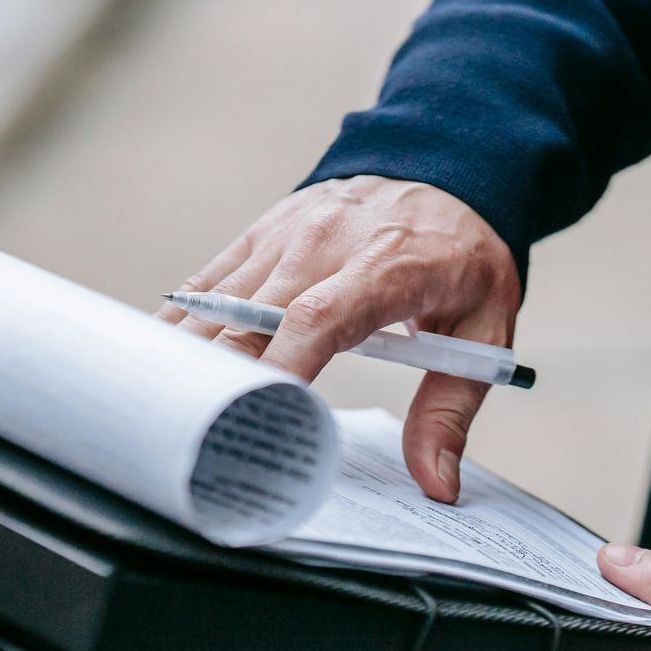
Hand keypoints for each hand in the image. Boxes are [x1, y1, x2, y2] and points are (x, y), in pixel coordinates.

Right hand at [158, 175, 519, 502]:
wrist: (445, 167)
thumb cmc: (464, 255)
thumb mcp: (486, 329)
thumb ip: (451, 410)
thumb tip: (436, 483)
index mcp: (387, 266)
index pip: (319, 317)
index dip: (282, 368)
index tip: (261, 418)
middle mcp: (324, 244)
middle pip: (251, 320)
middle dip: (223, 383)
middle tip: (204, 443)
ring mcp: (284, 236)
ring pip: (217, 305)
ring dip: (190, 360)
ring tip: (170, 417)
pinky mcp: (259, 235)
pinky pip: (206, 285)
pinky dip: (181, 326)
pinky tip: (163, 367)